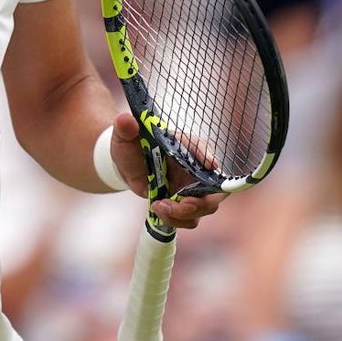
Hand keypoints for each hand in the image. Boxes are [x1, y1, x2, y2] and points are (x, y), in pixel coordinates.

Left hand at [109, 112, 224, 229]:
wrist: (127, 163)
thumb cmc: (131, 144)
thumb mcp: (124, 135)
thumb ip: (124, 128)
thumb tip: (124, 120)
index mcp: (186, 144)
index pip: (203, 147)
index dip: (208, 157)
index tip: (209, 165)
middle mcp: (196, 167)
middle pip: (217, 188)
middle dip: (202, 202)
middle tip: (181, 204)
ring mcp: (193, 187)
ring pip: (205, 208)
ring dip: (184, 214)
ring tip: (159, 206)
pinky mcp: (184, 203)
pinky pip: (190, 218)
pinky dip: (175, 220)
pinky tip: (157, 210)